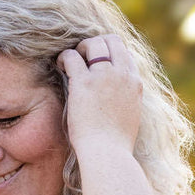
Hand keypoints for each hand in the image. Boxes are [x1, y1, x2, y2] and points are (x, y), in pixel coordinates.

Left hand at [57, 34, 142, 158]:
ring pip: (93, 43)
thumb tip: (117, 100)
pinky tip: (59, 66)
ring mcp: (104, 76)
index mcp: (135, 83)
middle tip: (82, 57)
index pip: (124, 53)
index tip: (96, 62)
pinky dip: (64, 57)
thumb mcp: (129, 117)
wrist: (108, 154)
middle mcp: (122, 75)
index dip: (109, 53)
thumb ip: (125, 101)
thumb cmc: (115, 144)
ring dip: (80, 48)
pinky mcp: (84, 83)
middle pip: (111, 40)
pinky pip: (72, 56)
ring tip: (70, 61)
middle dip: (95, 44)